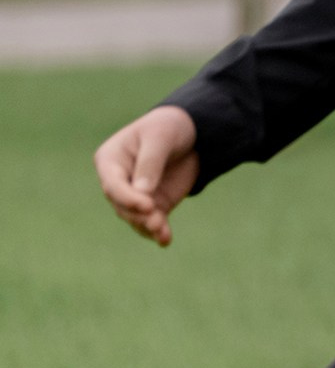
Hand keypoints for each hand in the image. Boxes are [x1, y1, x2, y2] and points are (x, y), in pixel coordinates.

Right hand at [94, 106, 199, 245]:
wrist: (191, 133)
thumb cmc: (168, 127)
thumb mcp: (160, 138)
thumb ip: (150, 163)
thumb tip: (141, 192)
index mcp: (110, 160)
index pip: (112, 184)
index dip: (127, 197)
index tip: (146, 205)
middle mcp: (117, 180)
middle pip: (121, 204)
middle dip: (138, 215)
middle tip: (156, 222)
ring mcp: (135, 195)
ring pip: (135, 217)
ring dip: (148, 227)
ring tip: (162, 234)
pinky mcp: (154, 204)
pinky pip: (152, 221)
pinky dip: (158, 231)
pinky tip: (165, 240)